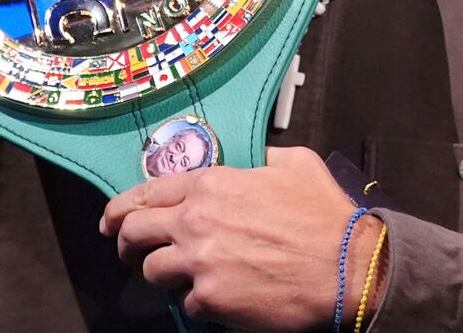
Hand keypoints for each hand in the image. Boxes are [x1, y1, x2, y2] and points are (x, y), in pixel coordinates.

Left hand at [101, 147, 387, 330]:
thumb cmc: (327, 217)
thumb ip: (261, 158)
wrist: (348, 267)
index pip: (146, 192)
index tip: (114, 219)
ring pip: (151, 271)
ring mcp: (199, 262)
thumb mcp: (295, 164)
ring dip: (164, 275)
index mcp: (213, 184)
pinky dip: (199, 302)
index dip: (122, 208)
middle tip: (131, 252)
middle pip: (133, 232)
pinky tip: (221, 296)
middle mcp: (197, 220)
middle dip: (126, 243)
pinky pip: (185, 304)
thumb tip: (251, 161)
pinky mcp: (210, 299)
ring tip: (183, 277)